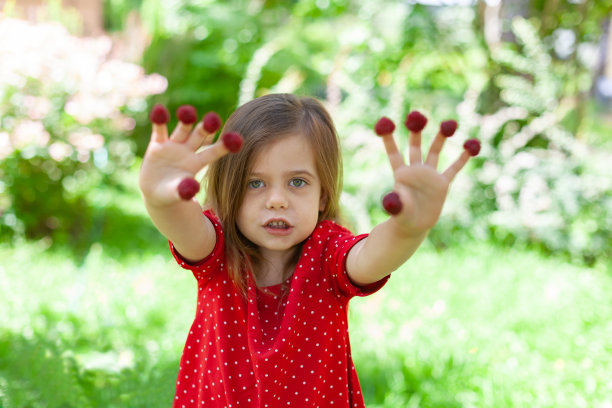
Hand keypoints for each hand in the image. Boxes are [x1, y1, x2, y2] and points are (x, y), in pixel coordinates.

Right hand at [138, 104, 235, 206]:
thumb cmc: (172, 193)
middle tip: (213, 118)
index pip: (213, 152)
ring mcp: (174, 145)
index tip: (236, 138)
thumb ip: (185, 191)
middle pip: (200, 136)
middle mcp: (189, 150)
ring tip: (187, 111)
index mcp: (198, 162)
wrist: (156, 191)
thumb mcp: (178, 193)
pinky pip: (160, 130)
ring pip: (182, 130)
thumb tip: (193, 189)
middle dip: (206, 128)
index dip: (224, 146)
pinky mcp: (158, 143)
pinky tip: (159, 110)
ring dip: (185, 120)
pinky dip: (159, 120)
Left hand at [374, 112, 479, 235]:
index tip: (385, 122)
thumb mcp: (398, 211)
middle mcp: (415, 170)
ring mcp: (429, 175)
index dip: (389, 139)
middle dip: (416, 131)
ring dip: (440, 138)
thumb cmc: (401, 218)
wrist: (414, 226)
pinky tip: (470, 145)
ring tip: (449, 123)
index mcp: (401, 174)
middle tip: (417, 114)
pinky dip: (462, 157)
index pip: (394, 153)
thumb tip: (392, 200)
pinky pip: (454, 168)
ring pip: (435, 151)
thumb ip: (396, 204)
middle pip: (415, 146)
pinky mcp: (442, 183)